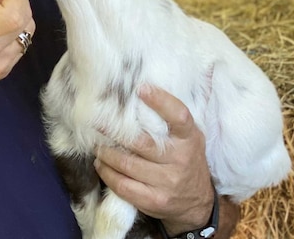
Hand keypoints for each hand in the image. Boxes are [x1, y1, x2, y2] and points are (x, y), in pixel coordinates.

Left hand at [94, 85, 214, 234]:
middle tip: (96, 121)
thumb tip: (140, 90)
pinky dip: (107, 173)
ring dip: (106, 153)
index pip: (179, 117)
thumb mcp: (189, 138)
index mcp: (190, 139)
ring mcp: (168, 182)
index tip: (141, 89)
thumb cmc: (186, 160)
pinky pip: (123, 185)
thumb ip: (171, 120)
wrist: (197, 203)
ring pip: (128, 164)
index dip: (161, 101)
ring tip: (97, 145)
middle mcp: (180, 160)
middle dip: (114, 131)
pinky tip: (101, 165)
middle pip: (142, 143)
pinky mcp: (154, 201)